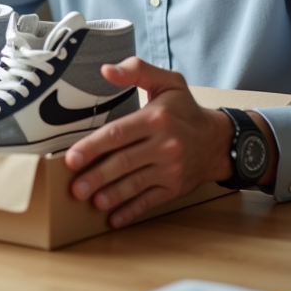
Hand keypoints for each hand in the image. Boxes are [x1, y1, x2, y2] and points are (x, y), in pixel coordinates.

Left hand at [64, 57, 235, 228]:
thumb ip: (136, 70)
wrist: (218, 140)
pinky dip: (131, 212)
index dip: (92, 147)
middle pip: (123, 163)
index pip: (118, 134)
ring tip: (91, 202)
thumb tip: (106, 70)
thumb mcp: (167, 82)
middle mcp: (164, 146)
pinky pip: (150, 202)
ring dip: (111, 196)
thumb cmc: (184, 109)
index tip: (71, 158)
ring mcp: (170, 170)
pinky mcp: (174, 188)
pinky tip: (114, 219)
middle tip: (75, 188)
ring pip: (134, 185)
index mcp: (155, 119)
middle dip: (96, 176)